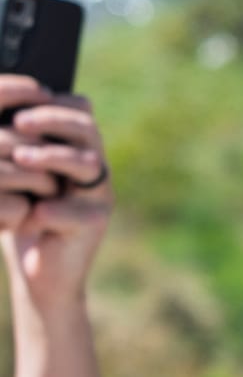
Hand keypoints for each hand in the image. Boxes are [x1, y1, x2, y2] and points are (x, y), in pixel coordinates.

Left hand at [0, 88, 112, 294]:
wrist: (39, 275)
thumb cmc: (21, 219)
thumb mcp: (14, 177)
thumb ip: (17, 146)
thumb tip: (1, 107)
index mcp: (76, 150)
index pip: (79, 109)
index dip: (53, 102)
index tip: (17, 103)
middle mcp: (94, 170)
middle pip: (87, 128)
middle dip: (52, 120)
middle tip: (19, 122)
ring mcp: (98, 197)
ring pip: (89, 163)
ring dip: (54, 157)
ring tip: (22, 159)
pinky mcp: (95, 225)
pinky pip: (80, 210)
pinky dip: (54, 210)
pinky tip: (34, 214)